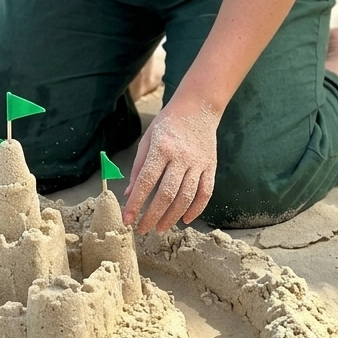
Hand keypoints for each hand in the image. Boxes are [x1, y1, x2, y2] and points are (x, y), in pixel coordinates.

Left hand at [122, 100, 218, 233]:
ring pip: (186, 197)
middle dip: (152, 216)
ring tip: (159, 228)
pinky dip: (196, 209)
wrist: (198, 108)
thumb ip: (138, 167)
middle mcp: (181, 157)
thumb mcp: (147, 139)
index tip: (127, 219)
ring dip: (172, 217)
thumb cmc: (168, 123)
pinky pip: (205, 193)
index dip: (136, 203)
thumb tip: (129, 193)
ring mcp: (198, 163)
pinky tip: (185, 220)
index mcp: (161, 148)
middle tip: (142, 230)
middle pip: (166, 194)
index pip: (146, 181)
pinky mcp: (211, 167)